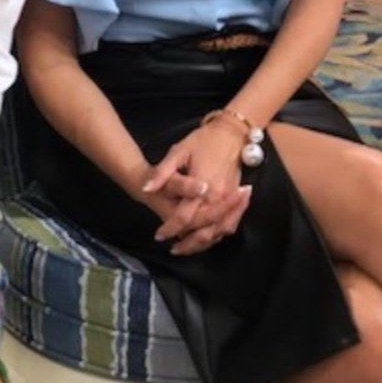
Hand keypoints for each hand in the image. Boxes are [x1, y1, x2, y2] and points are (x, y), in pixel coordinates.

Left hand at [140, 124, 251, 253]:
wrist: (232, 133)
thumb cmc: (203, 140)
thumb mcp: (178, 151)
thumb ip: (162, 172)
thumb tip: (145, 188)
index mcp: (203, 188)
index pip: (184, 218)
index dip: (170, 229)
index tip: (159, 236)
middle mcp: (218, 198)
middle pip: (204, 231)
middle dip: (188, 244)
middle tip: (173, 249)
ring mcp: (229, 199)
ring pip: (217, 232)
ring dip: (203, 243)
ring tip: (187, 248)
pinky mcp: (236, 198)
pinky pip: (229, 224)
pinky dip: (217, 235)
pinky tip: (207, 237)